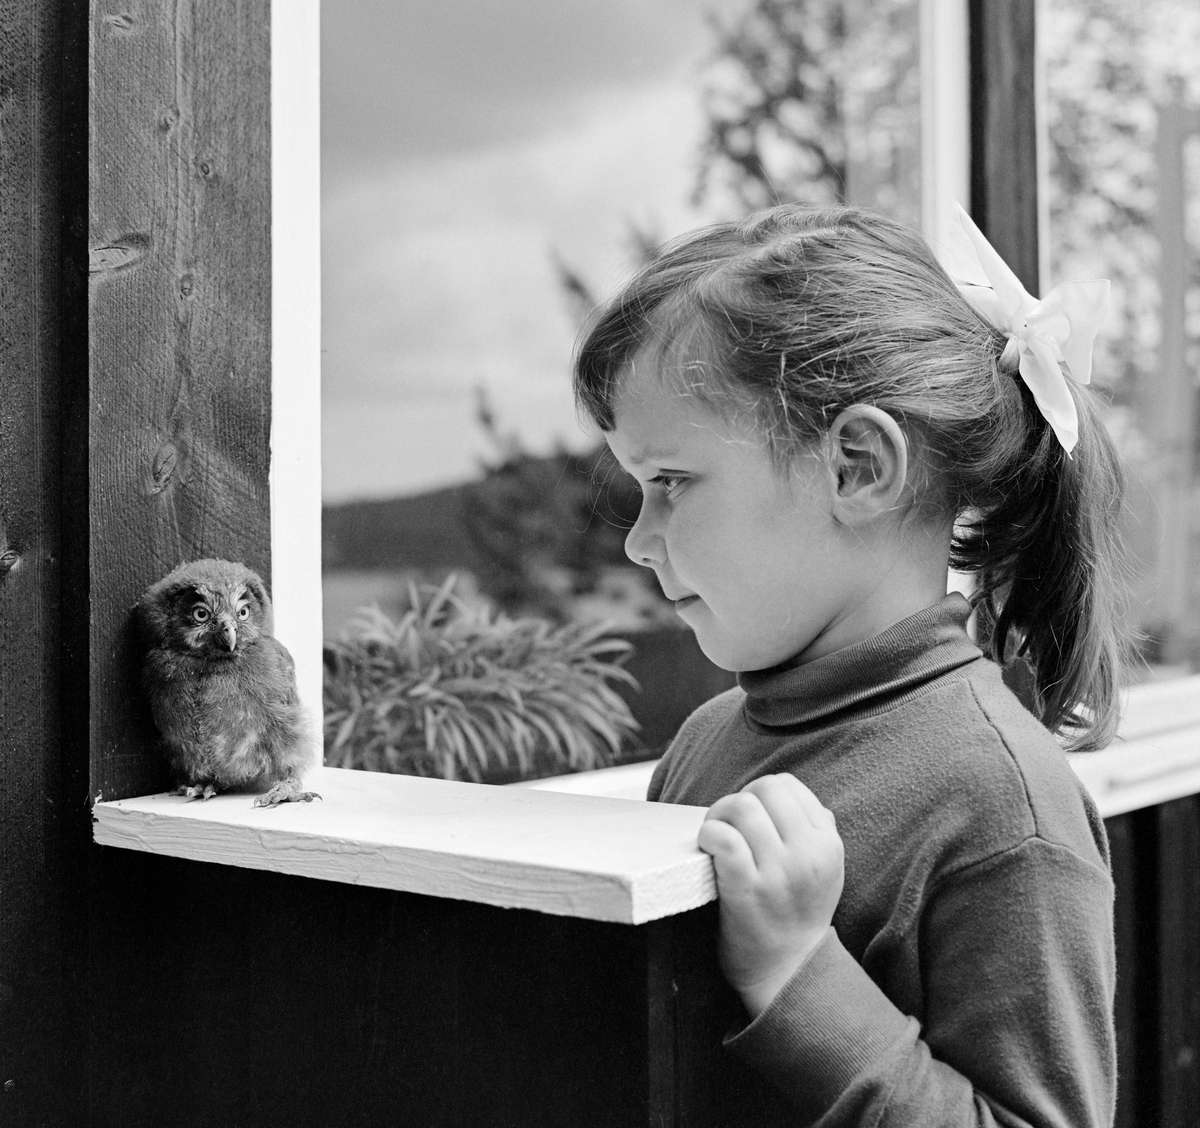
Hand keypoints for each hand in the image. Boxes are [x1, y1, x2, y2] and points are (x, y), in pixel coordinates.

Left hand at [697, 774, 844, 1017]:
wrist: (787, 973)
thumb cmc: (799, 916)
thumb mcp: (827, 873)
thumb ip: (819, 833)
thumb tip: (806, 801)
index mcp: (828, 845)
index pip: (788, 785)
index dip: (761, 794)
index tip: (752, 818)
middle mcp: (808, 854)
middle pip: (764, 788)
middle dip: (739, 799)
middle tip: (728, 825)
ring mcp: (778, 872)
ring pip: (741, 807)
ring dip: (719, 815)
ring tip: (717, 837)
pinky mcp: (747, 889)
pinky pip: (723, 837)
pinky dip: (709, 834)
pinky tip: (709, 849)